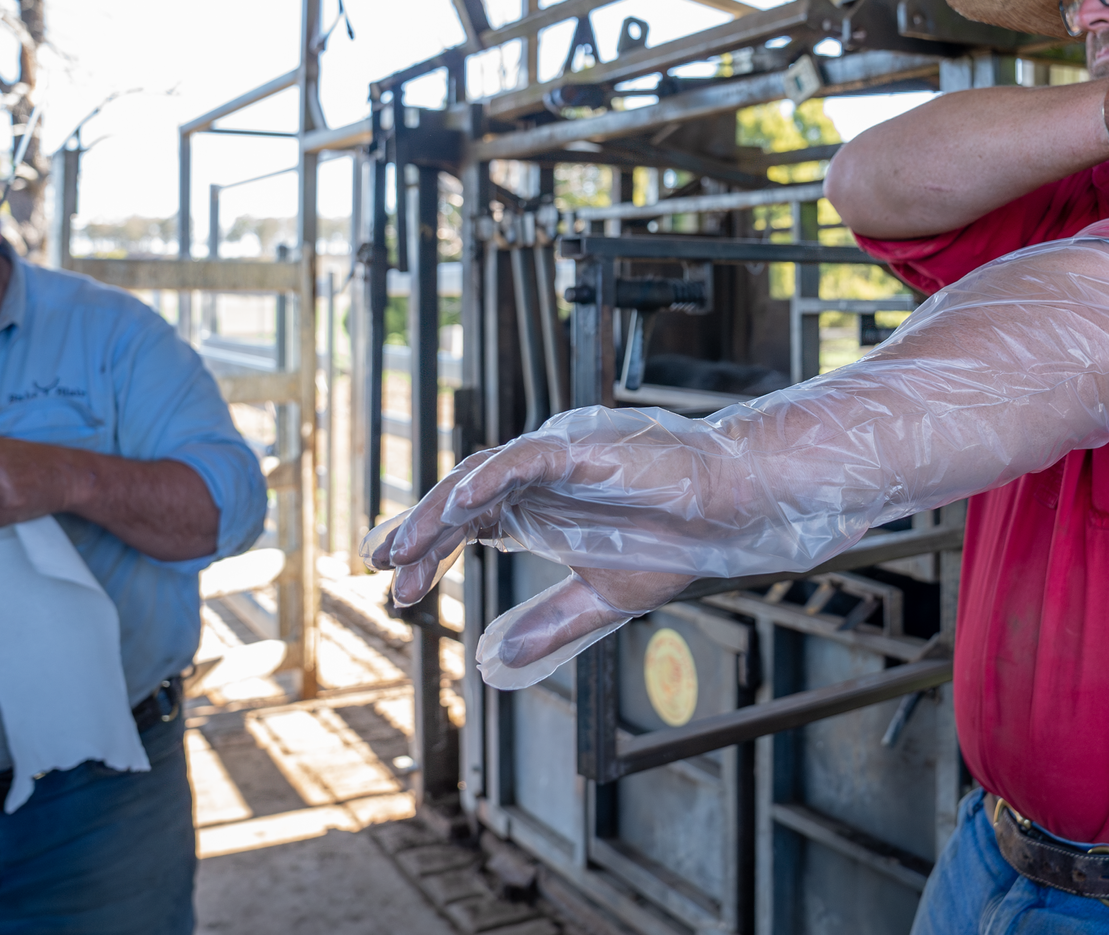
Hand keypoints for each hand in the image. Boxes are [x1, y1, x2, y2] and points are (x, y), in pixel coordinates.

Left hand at [377, 438, 696, 675]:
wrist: (726, 513)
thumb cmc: (676, 541)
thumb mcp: (600, 598)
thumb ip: (550, 624)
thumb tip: (496, 661)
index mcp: (536, 510)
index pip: (464, 526)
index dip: (428, 554)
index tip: (398, 591)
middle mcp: (534, 480)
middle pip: (458, 502)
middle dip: (417, 536)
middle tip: (382, 568)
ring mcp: (551, 459)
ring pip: (477, 477)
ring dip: (437, 511)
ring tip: (401, 547)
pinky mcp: (574, 448)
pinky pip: (518, 460)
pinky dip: (485, 480)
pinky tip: (456, 507)